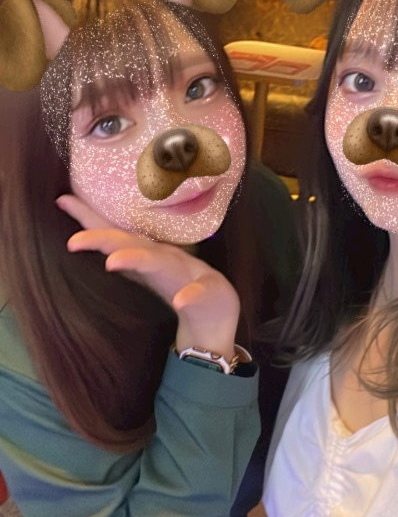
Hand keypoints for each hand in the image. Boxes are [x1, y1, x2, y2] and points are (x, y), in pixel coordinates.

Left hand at [56, 194, 239, 357]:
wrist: (218, 314)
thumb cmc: (183, 286)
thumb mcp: (151, 272)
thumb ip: (125, 254)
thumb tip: (91, 241)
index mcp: (148, 255)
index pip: (115, 234)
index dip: (90, 219)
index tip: (62, 202)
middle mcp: (165, 260)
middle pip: (132, 243)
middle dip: (105, 239)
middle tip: (75, 241)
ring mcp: (187, 275)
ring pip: (161, 264)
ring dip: (138, 259)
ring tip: (113, 262)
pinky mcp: (208, 295)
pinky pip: (198, 295)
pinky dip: (190, 296)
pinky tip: (180, 301)